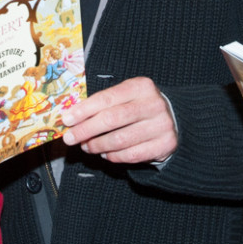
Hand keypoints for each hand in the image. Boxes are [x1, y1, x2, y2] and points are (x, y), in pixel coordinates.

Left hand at [60, 76, 177, 163]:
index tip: (66, 119)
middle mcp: (153, 104)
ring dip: (97, 145)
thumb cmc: (140, 106)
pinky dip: (113, 156)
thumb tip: (72, 117)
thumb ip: (103, 103)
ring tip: (87, 146)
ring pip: (120, 140)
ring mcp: (161, 126)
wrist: (176, 119)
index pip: (107, 98)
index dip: (84, 110)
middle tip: (70, 138)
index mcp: (141, 87)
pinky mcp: (165, 145)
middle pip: (112, 119)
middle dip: (86, 130)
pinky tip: (105, 153)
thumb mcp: (127, 96)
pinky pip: (131, 155)